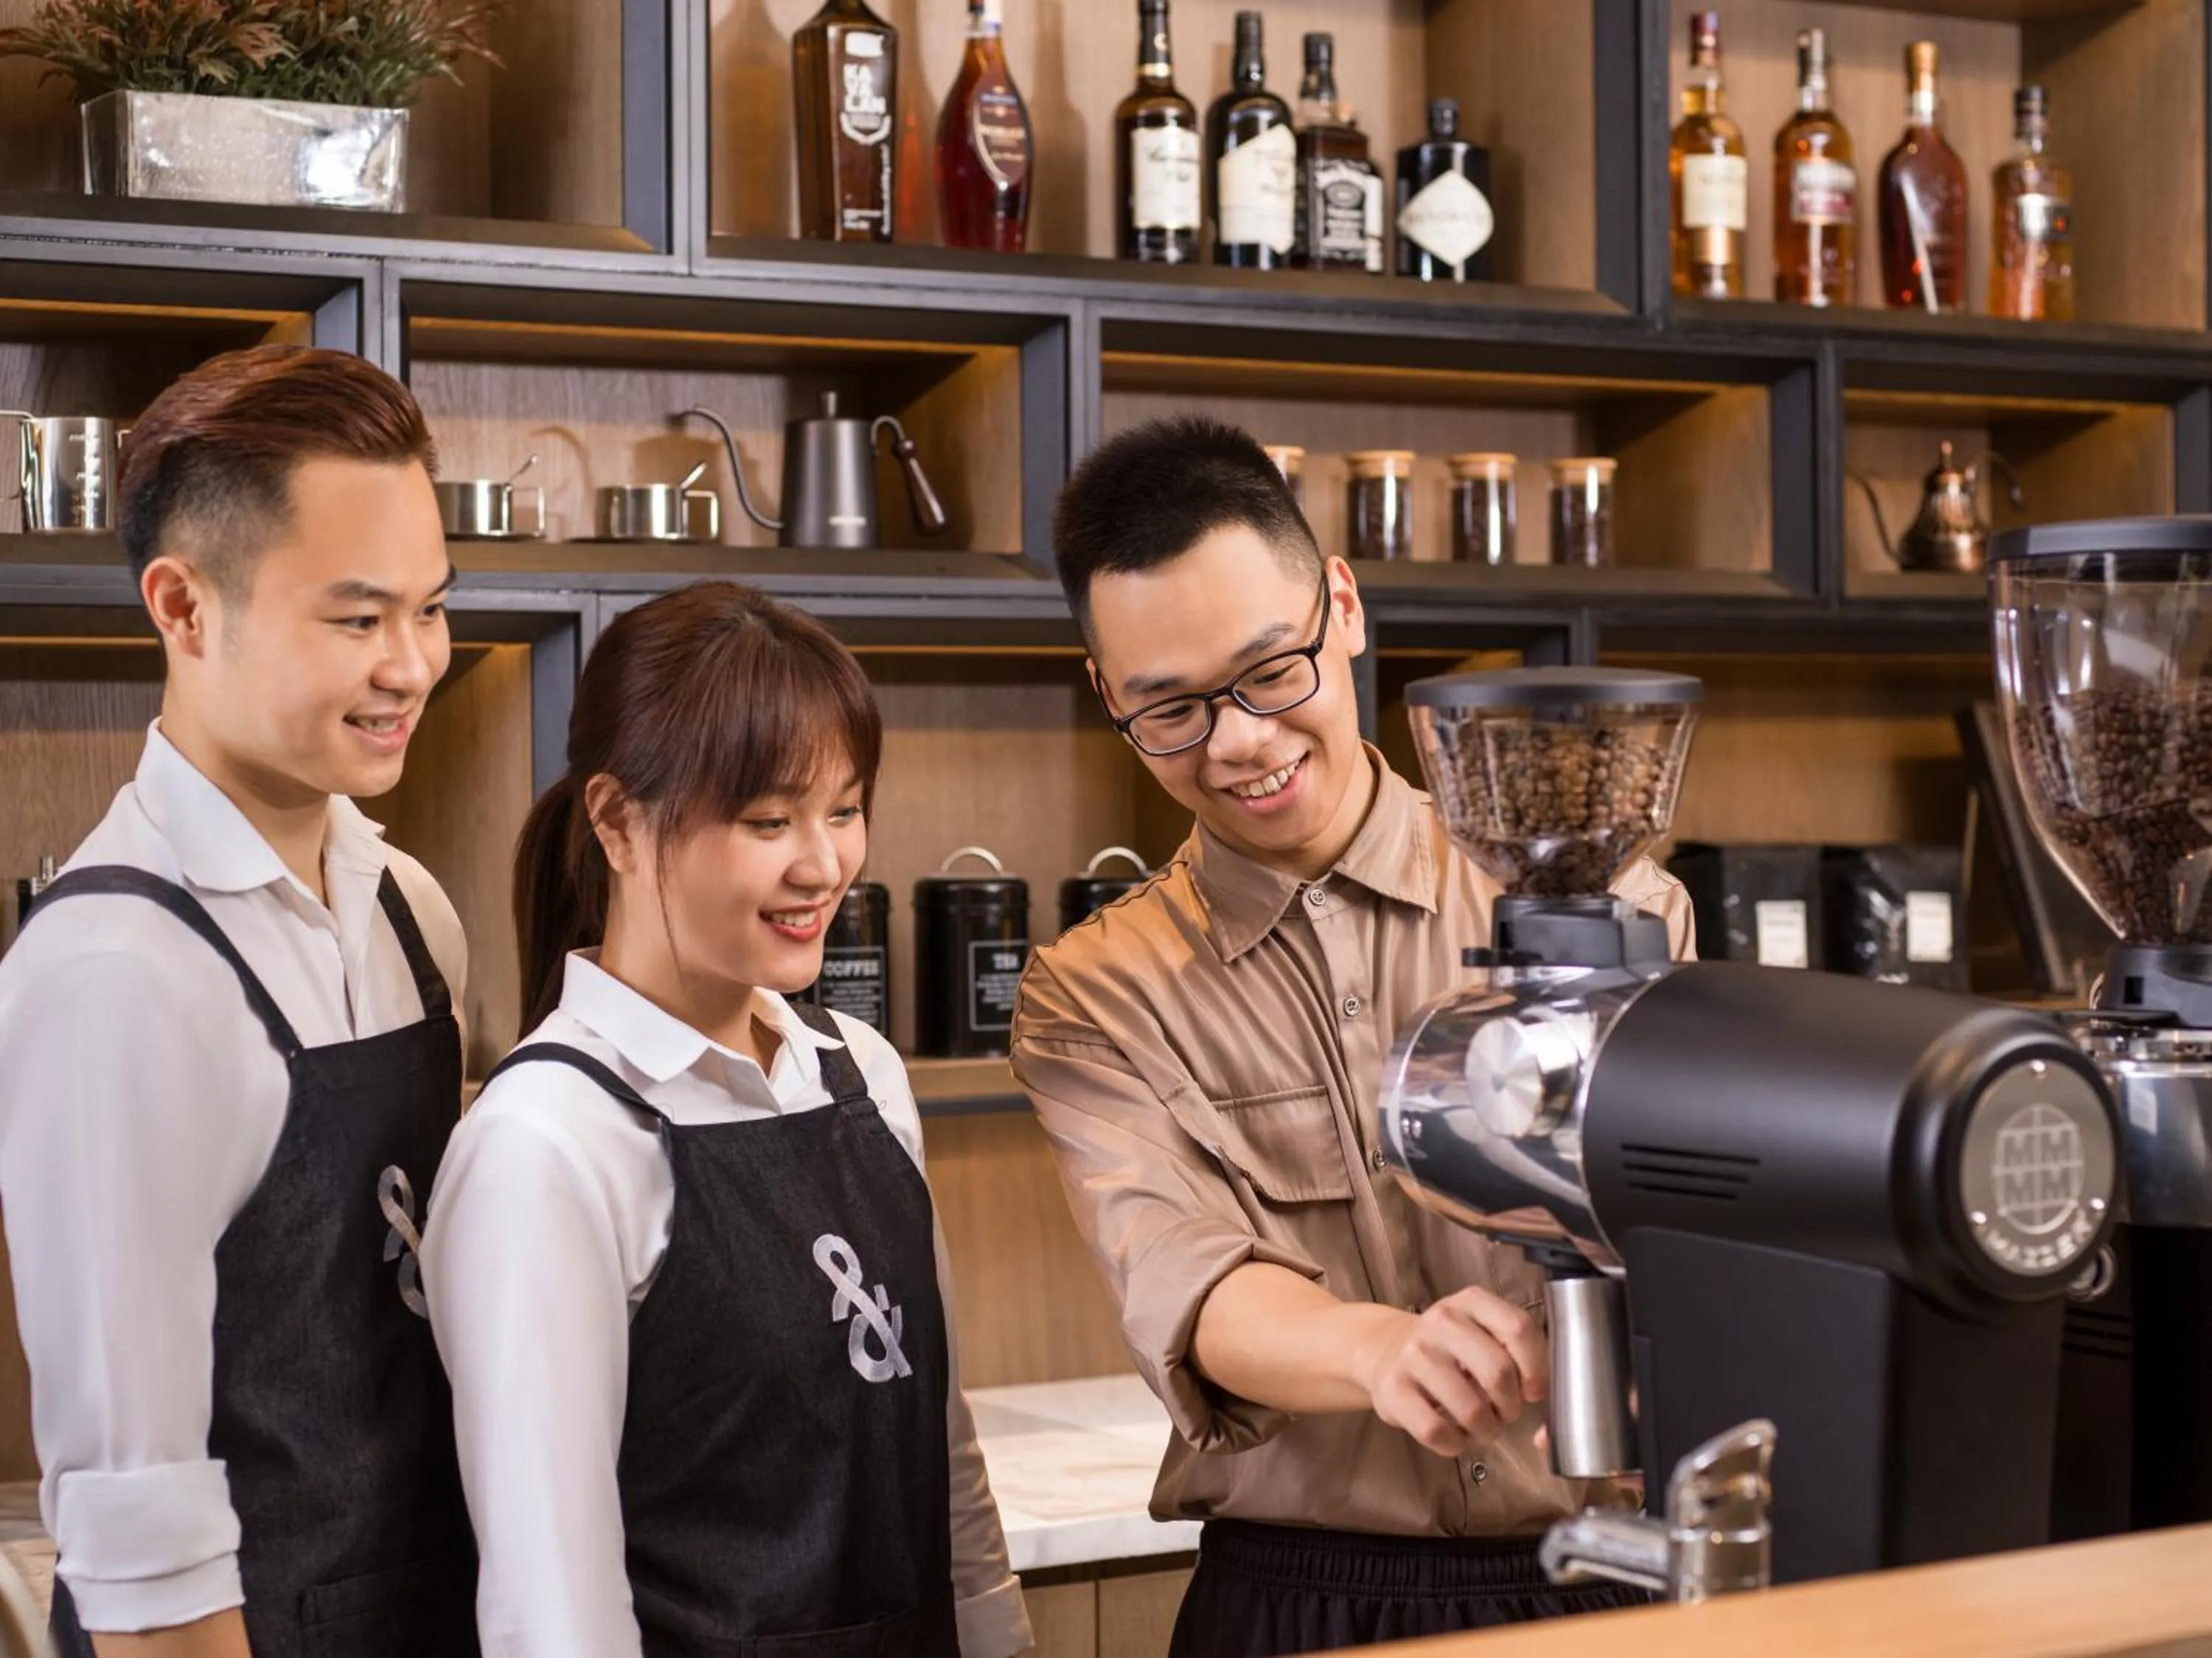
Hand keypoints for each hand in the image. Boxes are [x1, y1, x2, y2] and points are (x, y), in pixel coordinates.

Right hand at [1355, 1286, 1548, 1457]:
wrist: (1386, 1350)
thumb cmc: (1452, 1349)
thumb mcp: (1483, 1333)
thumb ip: (1519, 1355)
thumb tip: (1550, 1400)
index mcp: (1472, 1302)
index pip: (1519, 1329)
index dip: (1537, 1368)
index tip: (1533, 1391)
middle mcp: (1441, 1321)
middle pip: (1499, 1372)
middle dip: (1511, 1407)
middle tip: (1505, 1414)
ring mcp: (1414, 1354)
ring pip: (1471, 1409)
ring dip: (1486, 1430)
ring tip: (1482, 1427)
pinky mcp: (1393, 1389)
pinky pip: (1436, 1431)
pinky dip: (1455, 1444)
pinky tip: (1455, 1436)